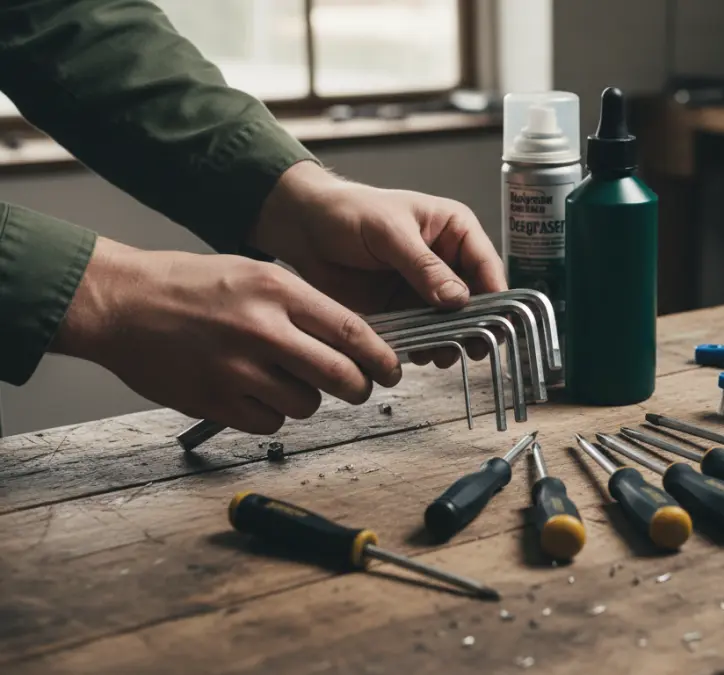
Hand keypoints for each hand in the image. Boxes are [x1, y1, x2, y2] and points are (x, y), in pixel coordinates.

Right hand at [51, 237, 401, 434]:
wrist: (122, 302)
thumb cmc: (191, 285)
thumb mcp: (256, 274)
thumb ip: (304, 306)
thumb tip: (357, 340)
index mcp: (278, 291)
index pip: (353, 332)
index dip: (381, 358)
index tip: (392, 370)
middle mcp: (262, 330)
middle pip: (340, 376)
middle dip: (359, 388)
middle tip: (358, 388)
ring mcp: (236, 369)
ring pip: (306, 404)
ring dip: (308, 399)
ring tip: (286, 380)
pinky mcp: (214, 401)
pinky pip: (269, 422)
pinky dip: (272, 414)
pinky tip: (255, 393)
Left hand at [248, 161, 507, 367]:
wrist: (304, 228)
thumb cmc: (349, 212)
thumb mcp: (390, 233)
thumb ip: (424, 266)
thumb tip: (458, 298)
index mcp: (454, 230)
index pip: (486, 265)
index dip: (494, 294)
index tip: (496, 322)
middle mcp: (447, 260)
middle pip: (475, 297)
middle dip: (475, 323)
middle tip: (474, 348)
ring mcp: (425, 286)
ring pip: (452, 319)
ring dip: (451, 338)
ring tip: (443, 356)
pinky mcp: (403, 307)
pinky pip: (424, 329)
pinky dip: (426, 343)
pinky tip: (422, 353)